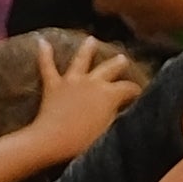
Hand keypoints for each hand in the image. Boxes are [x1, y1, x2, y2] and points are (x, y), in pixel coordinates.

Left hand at [26, 31, 145, 154]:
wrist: (54, 140)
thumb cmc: (85, 141)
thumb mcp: (110, 131)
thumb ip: (117, 116)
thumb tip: (123, 110)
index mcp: (110, 93)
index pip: (128, 88)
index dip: (136, 91)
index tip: (140, 94)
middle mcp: (93, 82)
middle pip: (109, 69)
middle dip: (118, 64)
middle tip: (123, 59)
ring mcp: (72, 81)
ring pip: (81, 60)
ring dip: (87, 49)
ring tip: (91, 39)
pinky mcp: (53, 86)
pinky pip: (47, 67)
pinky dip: (45, 54)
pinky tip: (42, 42)